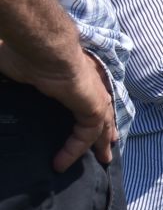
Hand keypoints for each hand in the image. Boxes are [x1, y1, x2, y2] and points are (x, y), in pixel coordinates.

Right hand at [0, 40, 115, 169]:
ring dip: (98, 145)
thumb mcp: (12, 73)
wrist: (43, 47)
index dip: (86, 115)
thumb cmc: (24, 54)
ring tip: (100, 161)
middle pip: (101, 116)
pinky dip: (74, 149)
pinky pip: (88, 135)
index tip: (83, 130)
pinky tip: (60, 163)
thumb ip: (8, 84)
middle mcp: (88, 88)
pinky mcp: (94, 108)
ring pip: (100, 127)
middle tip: (104, 152)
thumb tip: (2, 87)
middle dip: (104, 134)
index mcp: (73, 79)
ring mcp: (94, 97)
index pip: (83, 101)